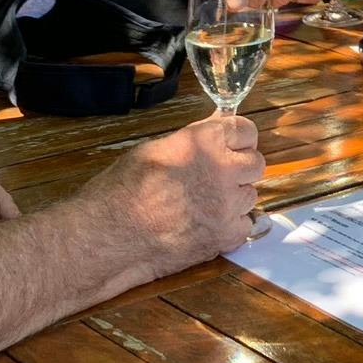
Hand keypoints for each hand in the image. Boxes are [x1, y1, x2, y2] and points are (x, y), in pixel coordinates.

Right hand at [88, 113, 265, 273]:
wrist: (107, 236)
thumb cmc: (122, 190)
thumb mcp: (155, 149)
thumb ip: (195, 138)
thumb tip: (217, 125)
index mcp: (205, 140)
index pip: (246, 130)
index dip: (237, 138)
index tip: (230, 146)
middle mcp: (223, 169)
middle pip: (255, 163)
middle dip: (239, 168)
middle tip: (216, 178)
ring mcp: (228, 205)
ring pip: (249, 195)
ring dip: (232, 199)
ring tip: (200, 205)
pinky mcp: (225, 236)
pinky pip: (243, 225)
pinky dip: (228, 226)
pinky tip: (202, 226)